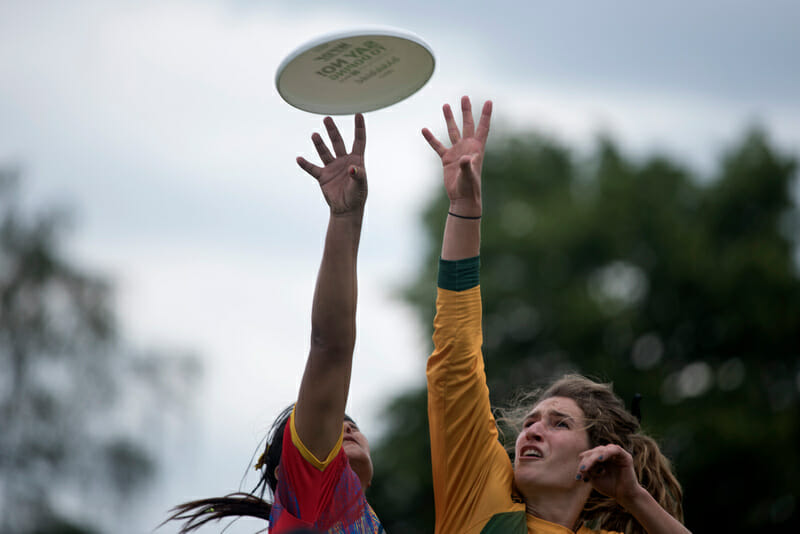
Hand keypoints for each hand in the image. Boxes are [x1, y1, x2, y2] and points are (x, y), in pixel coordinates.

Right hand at [297, 114, 366, 214]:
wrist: (346, 210)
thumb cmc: (357, 196)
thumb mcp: (360, 185)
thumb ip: (358, 175)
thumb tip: (352, 168)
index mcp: (356, 160)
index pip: (358, 140)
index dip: (359, 127)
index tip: (359, 114)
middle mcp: (343, 160)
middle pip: (338, 142)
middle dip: (332, 130)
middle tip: (327, 118)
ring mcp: (332, 167)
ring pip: (325, 152)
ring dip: (319, 144)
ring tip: (315, 135)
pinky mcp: (323, 177)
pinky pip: (312, 168)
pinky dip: (305, 164)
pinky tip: (299, 158)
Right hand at [421, 96, 491, 215]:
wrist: (462, 198)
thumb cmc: (469, 188)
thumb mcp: (468, 176)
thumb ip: (467, 166)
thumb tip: (465, 158)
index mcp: (476, 148)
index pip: (483, 128)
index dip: (486, 115)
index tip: (489, 101)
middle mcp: (467, 147)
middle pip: (468, 125)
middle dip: (466, 111)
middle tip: (465, 97)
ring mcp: (457, 152)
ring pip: (452, 131)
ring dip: (449, 119)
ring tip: (445, 105)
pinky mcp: (447, 159)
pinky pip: (438, 146)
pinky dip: (431, 139)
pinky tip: (425, 130)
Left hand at [577, 444, 640, 503]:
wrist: (625, 496)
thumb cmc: (610, 487)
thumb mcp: (595, 479)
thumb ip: (588, 470)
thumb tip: (581, 465)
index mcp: (600, 458)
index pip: (587, 456)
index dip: (582, 464)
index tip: (578, 477)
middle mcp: (607, 454)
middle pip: (592, 452)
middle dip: (586, 462)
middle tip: (581, 470)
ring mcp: (616, 454)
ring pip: (601, 450)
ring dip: (592, 459)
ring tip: (585, 467)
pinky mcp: (625, 456)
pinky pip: (615, 449)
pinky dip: (606, 453)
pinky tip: (600, 459)